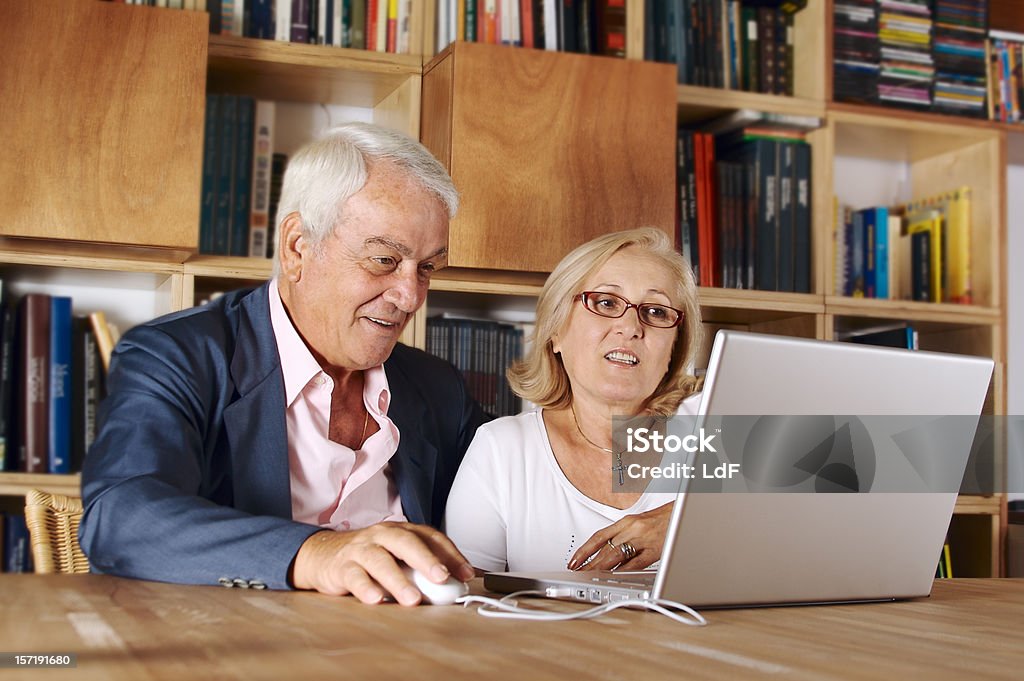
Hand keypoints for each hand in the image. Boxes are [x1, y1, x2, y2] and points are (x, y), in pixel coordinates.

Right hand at [290, 522, 474, 605]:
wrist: (323, 555)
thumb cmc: (368, 557)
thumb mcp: (396, 557)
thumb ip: (421, 569)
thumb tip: (456, 585)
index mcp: (400, 530)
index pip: (430, 537)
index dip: (450, 554)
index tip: (466, 573)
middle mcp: (382, 535)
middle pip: (406, 542)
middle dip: (427, 560)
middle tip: (442, 578)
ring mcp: (361, 549)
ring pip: (380, 561)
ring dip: (398, 580)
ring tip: (412, 599)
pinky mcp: (342, 567)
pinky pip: (355, 576)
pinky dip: (366, 588)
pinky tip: (376, 599)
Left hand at [567, 503, 673, 570]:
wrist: (688, 512)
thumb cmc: (667, 517)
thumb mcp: (642, 523)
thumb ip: (626, 536)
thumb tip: (611, 553)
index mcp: (627, 521)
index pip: (598, 536)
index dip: (584, 550)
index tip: (574, 560)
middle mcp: (633, 529)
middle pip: (604, 548)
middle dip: (588, 563)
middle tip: (577, 572)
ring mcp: (644, 539)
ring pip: (616, 556)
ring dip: (600, 568)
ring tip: (589, 577)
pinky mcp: (656, 550)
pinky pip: (635, 563)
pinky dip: (623, 571)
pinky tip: (613, 577)